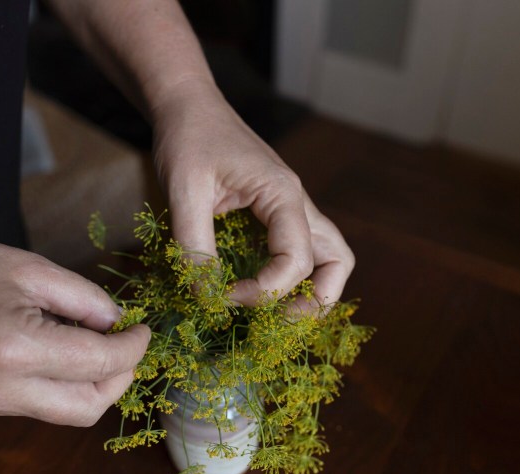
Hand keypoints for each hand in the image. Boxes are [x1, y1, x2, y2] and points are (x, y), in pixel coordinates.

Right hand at [0, 232, 149, 425]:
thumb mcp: (31, 268)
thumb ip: (85, 300)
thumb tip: (119, 323)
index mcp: (14, 349)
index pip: (98, 364)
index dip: (132, 348)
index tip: (144, 329)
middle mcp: (1, 389)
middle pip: (89, 406)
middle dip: (120, 376)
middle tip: (128, 342)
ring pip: (68, 412)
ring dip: (96, 382)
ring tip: (99, 343)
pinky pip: (43, 404)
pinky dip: (68, 383)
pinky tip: (68, 351)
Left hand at [152, 81, 353, 308]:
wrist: (187, 106)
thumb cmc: (187, 139)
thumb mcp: (183, 191)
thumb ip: (195, 247)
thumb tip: (207, 298)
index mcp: (282, 194)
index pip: (297, 258)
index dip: (266, 290)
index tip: (226, 298)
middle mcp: (297, 202)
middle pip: (336, 260)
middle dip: (314, 301)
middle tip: (273, 321)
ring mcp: (290, 207)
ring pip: (329, 256)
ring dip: (312, 291)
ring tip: (276, 314)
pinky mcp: (275, 211)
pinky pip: (302, 249)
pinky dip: (292, 276)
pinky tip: (261, 289)